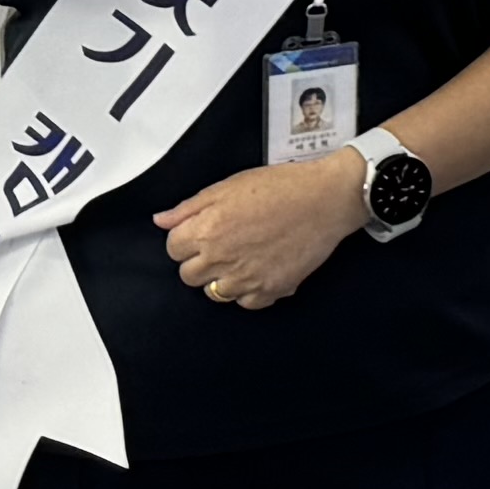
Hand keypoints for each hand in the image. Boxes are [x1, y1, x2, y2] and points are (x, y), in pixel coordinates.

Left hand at [153, 153, 367, 311]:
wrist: (328, 198)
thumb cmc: (282, 186)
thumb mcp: (229, 185)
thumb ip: (190, 207)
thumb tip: (161, 221)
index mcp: (206, 230)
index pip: (173, 249)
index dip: (188, 238)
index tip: (204, 232)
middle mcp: (221, 258)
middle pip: (189, 275)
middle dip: (201, 261)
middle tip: (225, 244)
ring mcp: (245, 278)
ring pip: (214, 293)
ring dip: (223, 278)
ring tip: (244, 257)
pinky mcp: (270, 289)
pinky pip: (246, 303)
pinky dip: (250, 290)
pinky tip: (261, 270)